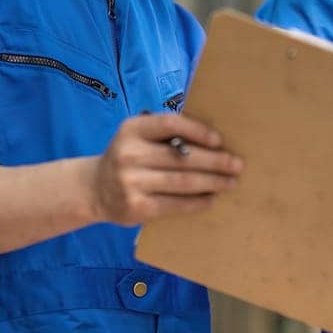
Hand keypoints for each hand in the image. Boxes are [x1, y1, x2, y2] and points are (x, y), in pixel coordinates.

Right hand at [88, 113, 243, 225]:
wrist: (95, 189)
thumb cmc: (127, 157)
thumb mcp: (136, 137)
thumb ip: (164, 134)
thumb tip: (213, 140)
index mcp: (132, 129)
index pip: (169, 124)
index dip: (197, 130)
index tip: (219, 140)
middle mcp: (129, 154)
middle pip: (182, 157)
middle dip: (215, 161)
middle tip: (237, 164)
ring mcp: (131, 182)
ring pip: (182, 182)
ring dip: (212, 182)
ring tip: (230, 182)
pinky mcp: (137, 207)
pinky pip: (175, 204)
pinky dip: (197, 202)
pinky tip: (211, 198)